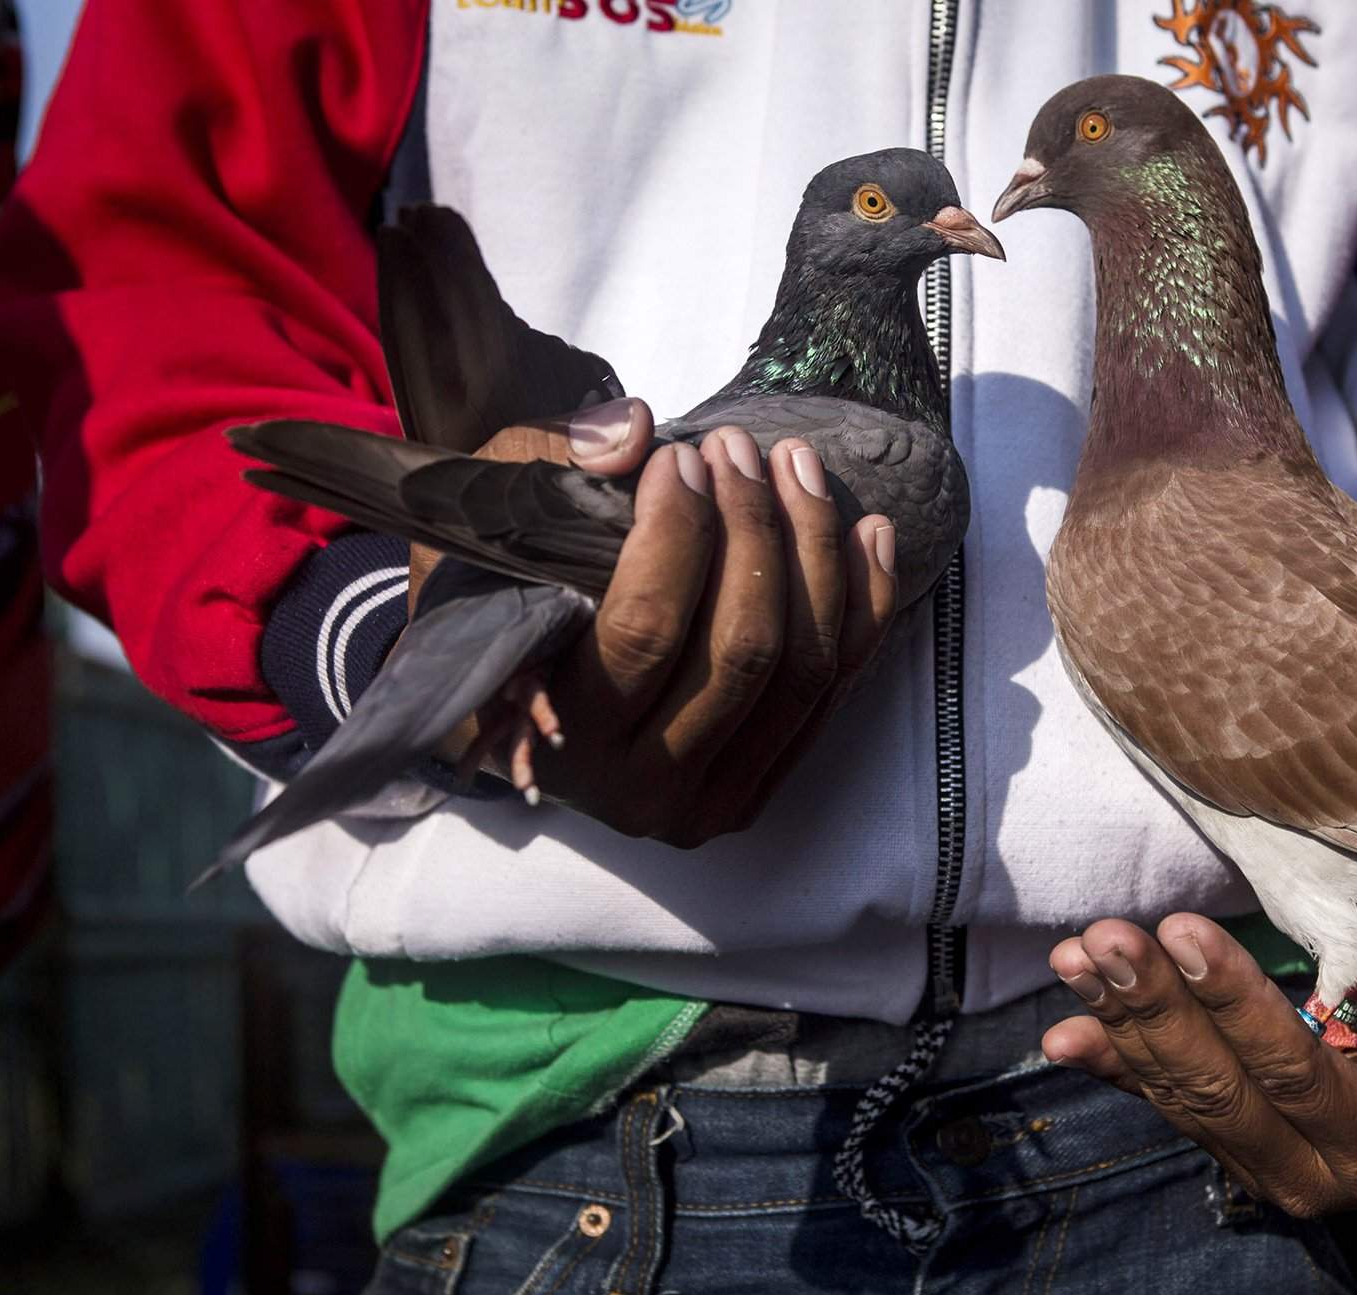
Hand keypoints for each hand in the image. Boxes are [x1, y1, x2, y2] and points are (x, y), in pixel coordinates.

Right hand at [414, 397, 899, 845]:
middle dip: (755, 529)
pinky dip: (863, 607)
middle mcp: (642, 788)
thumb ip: (548, 470)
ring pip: (802, 671)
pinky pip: (836, 693)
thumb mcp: (487, 531)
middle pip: (741, 650)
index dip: (679, 531)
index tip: (684, 456)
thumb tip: (634, 433)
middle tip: (740, 449)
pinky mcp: (761, 788)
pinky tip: (870, 531)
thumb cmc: (493, 608)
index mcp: (565, 737)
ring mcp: (712, 799)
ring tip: (799, 466)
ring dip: (816, 554)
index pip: (644, 629)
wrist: (503, 710)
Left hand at [1042, 914, 1356, 1217]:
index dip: (1238, 1007)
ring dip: (1123, 1021)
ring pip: (1180, 1093)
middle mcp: (1315, 1171)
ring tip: (1080, 953)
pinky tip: (1061, 1030)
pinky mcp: (1235, 1132)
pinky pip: (1163, 1099)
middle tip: (1112, 937)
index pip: (1298, 1078)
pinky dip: (1112, 1059)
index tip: (1189, 934)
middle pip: (1219, 1091)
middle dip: (1158, 1010)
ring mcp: (1266, 1156)